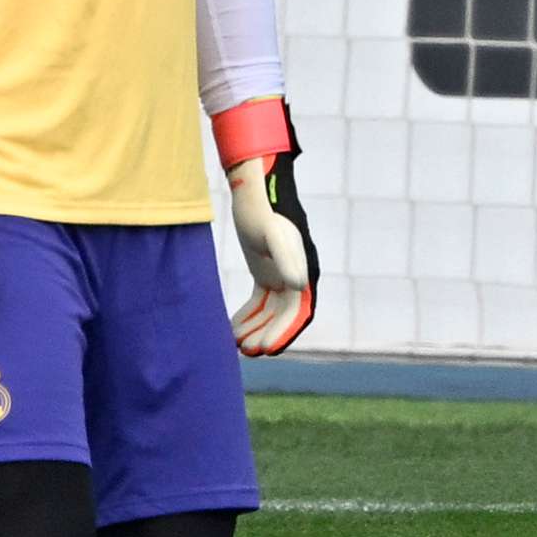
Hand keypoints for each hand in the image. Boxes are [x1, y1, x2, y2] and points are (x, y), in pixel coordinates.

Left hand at [214, 100, 317, 355]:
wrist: (255, 184)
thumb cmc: (264, 206)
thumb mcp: (274, 232)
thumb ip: (287, 256)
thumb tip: (298, 286)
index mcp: (303, 267)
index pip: (300, 309)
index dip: (285, 331)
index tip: (267, 349)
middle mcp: (296, 273)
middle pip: (285, 314)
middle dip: (269, 334)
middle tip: (247, 352)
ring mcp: (281, 272)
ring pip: (272, 311)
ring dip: (258, 328)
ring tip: (237, 345)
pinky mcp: (265, 270)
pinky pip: (260, 300)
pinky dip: (249, 316)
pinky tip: (233, 328)